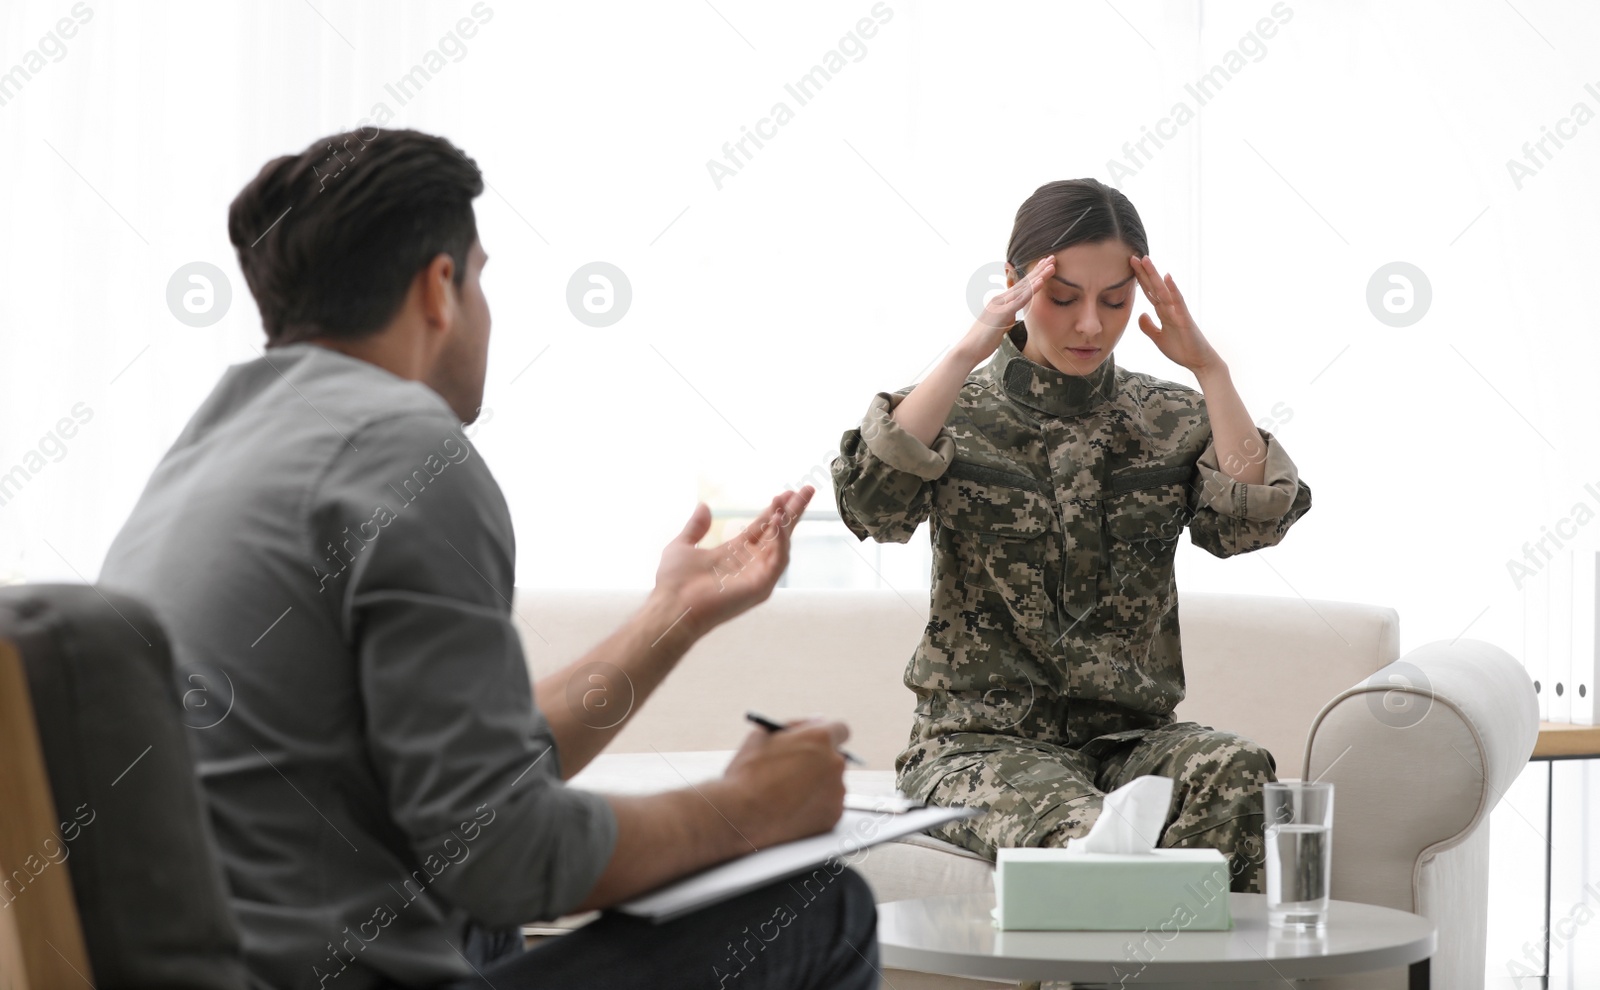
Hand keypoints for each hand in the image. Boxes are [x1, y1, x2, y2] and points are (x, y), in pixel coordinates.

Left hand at [651, 486, 814, 639]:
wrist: (672, 606)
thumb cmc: (674, 582)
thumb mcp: (683, 545)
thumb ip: (696, 527)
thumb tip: (703, 507)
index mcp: (735, 552)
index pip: (763, 528)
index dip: (775, 510)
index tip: (786, 492)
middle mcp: (750, 562)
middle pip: (778, 533)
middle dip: (793, 512)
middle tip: (807, 490)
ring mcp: (758, 574)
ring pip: (781, 544)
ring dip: (787, 521)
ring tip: (789, 500)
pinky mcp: (761, 585)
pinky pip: (777, 560)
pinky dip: (781, 540)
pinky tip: (778, 522)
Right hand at [721, 717, 849, 846]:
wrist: (739, 816)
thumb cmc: (747, 775)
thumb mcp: (764, 736)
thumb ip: (796, 725)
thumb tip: (816, 721)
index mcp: (819, 738)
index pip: (840, 729)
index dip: (827, 736)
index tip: (818, 743)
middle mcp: (834, 763)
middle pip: (835, 758)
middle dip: (820, 763)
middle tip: (797, 772)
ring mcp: (836, 792)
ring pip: (832, 784)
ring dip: (818, 786)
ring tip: (787, 795)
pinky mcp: (833, 816)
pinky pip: (829, 806)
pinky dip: (816, 807)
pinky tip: (792, 809)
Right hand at [953, 255, 1056, 367]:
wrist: (969, 349)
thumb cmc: (983, 340)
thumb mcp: (998, 325)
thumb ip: (1005, 317)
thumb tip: (1011, 315)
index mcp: (1000, 302)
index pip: (1020, 286)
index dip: (1033, 275)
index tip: (1045, 266)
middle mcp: (999, 299)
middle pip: (1023, 282)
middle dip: (1038, 270)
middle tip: (1052, 258)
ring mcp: (1000, 305)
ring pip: (1023, 288)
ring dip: (1039, 276)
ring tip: (1051, 265)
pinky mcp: (1001, 313)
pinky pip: (1019, 300)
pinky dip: (1031, 290)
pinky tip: (1041, 282)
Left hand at [1130, 255, 1222, 374]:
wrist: (1198, 361)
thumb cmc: (1182, 349)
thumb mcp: (1158, 338)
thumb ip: (1149, 327)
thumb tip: (1140, 315)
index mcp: (1163, 312)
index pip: (1149, 292)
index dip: (1139, 280)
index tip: (1129, 267)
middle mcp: (1170, 308)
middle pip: (1154, 287)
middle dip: (1143, 272)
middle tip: (1132, 257)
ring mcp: (1178, 311)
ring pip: (1164, 290)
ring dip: (1155, 275)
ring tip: (1146, 260)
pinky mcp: (1185, 318)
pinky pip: (1178, 301)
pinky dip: (1173, 289)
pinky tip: (1167, 277)